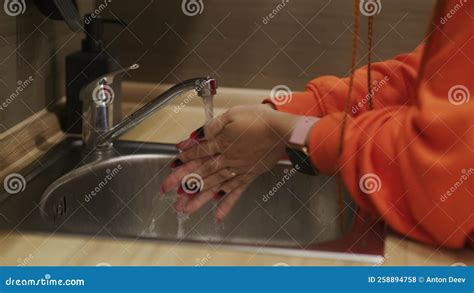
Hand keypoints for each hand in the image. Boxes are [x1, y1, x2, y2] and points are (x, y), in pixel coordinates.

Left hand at [161, 104, 300, 220]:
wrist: (283, 131)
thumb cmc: (260, 119)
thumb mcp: (233, 114)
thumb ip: (213, 126)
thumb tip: (197, 136)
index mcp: (222, 142)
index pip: (198, 152)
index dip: (184, 158)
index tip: (172, 165)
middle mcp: (228, 159)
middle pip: (201, 172)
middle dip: (182, 182)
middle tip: (166, 190)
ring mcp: (238, 170)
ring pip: (214, 186)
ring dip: (198, 198)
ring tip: (184, 209)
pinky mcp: (249, 176)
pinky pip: (236, 193)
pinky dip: (227, 205)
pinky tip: (217, 215)